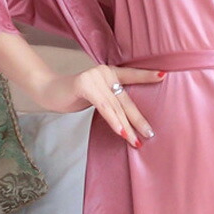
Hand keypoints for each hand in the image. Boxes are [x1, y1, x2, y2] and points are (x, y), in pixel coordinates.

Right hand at [36, 64, 165, 148]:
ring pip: (115, 107)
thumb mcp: (96, 95)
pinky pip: (103, 107)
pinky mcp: (85, 85)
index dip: (147, 76)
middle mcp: (104, 72)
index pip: (131, 75)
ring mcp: (95, 77)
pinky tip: (121, 132)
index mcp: (109, 72)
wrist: (48, 91)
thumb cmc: (74, 95)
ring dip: (127, 126)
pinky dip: (113, 120)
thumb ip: (111, 100)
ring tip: (136, 141)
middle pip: (125, 100)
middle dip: (138, 119)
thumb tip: (130, 118)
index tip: (164, 76)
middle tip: (150, 134)